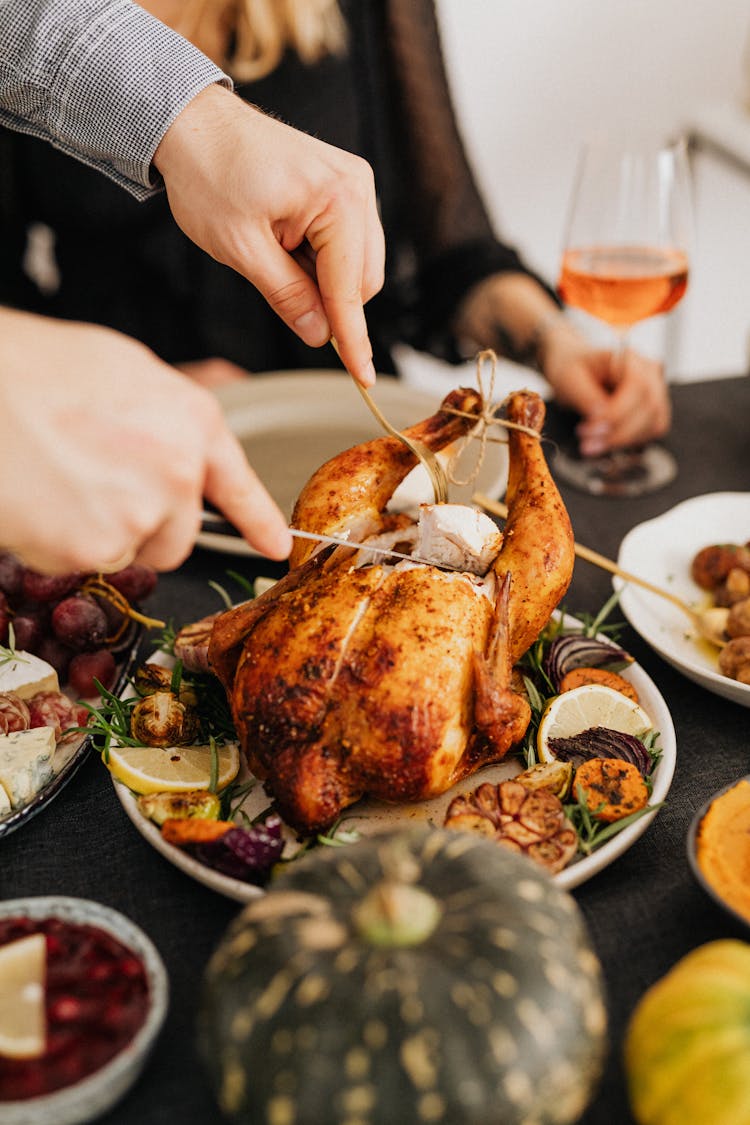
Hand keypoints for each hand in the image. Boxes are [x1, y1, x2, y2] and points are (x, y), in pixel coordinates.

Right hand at [0, 310, 291, 573]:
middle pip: (178, 536)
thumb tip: (178, 449)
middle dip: (144, 529)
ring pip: (128, 551)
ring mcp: (140, 514)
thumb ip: (166, 420)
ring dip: (97, 534)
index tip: (276, 545)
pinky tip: (38, 499)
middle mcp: (178, 472)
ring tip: (57, 480)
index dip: (258, 519)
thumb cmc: (36, 370)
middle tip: (93, 489)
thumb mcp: (123, 372)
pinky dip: (57, 543)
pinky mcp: (95, 549)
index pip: (238, 484)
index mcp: (191, 421)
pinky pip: (83, 563)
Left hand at [154, 85, 384, 387]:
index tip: (362, 378)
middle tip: (274, 284)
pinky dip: (321, 260)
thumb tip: (320, 334)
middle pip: (364, 280)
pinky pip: (347, 244)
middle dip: (330, 301)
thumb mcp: (240, 248)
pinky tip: (285, 244)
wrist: (194, 123)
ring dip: (324, 280)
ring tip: (273, 252)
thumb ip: (286, 295)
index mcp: (337, 199)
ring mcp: (354, 184)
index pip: (350, 288)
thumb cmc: (209, 175)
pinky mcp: (344, 186)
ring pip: (358, 265)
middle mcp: (357, 187)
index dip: (353, 339)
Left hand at [540, 320, 669, 454]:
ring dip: (624, 442)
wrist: (575, 369)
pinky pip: (650, 434)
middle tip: (587, 443)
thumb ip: (586, 396)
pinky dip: (628, 444)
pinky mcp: (652, 413)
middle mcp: (650, 374)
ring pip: (653, 425)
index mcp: (630, 358)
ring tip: (592, 445)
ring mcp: (655, 394)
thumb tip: (601, 416)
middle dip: (619, 433)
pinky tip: (605, 443)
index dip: (618, 412)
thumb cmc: (573, 368)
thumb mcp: (569, 378)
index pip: (638, 386)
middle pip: (650, 408)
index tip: (591, 427)